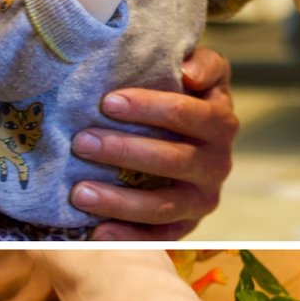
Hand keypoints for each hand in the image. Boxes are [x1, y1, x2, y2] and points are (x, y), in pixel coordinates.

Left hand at [74, 47, 239, 239]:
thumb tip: (188, 73)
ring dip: (120, 200)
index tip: (108, 102)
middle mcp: (218, 164)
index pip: (190, 115)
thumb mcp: (200, 72)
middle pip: (175, 161)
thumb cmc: (182, 97)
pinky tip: (96, 232)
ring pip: (164, 204)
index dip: (150, 108)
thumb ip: (203, 63)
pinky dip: (129, 237)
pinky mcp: (185, 224)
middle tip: (81, 142)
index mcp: (221, 124)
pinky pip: (160, 237)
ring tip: (78, 193)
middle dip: (126, 151)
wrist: (189, 138)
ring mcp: (202, 198)